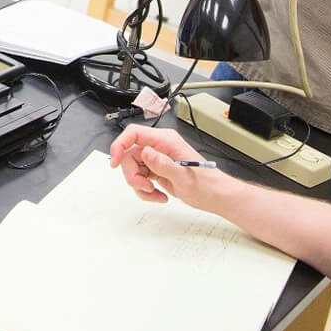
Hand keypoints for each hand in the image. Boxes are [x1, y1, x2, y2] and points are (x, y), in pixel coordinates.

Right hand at [109, 124, 226, 206]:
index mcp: (166, 141)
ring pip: (132, 168)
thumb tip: (146, 153)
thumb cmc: (206, 184)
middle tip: (145, 187)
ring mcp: (157, 159)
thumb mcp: (184, 176)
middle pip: (129, 155)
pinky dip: (145, 191)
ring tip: (155, 193)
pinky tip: (159, 195)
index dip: (119, 145)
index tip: (114, 162)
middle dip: (132, 174)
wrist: (215, 196)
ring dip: (139, 185)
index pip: (134, 134)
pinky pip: (140, 179)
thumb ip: (163, 164)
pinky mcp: (156, 170)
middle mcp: (159, 147)